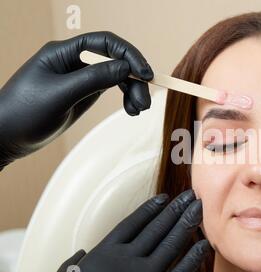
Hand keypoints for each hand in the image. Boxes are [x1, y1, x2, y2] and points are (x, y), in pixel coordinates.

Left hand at [0, 31, 152, 168]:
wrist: (6, 138)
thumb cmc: (23, 113)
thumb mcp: (61, 95)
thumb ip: (94, 79)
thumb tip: (126, 67)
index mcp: (64, 52)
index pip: (105, 43)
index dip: (128, 55)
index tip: (144, 74)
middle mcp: (75, 61)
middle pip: (116, 60)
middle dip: (134, 79)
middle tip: (144, 102)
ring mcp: (81, 78)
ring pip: (117, 76)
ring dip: (133, 90)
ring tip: (138, 109)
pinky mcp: (84, 93)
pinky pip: (111, 89)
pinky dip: (125, 97)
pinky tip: (130, 110)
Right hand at [43, 189, 210, 271]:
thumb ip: (72, 264)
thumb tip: (80, 254)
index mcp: (105, 252)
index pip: (133, 223)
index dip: (150, 208)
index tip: (163, 198)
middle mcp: (127, 259)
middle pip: (157, 227)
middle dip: (175, 209)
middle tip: (190, 195)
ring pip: (170, 243)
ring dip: (186, 223)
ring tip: (198, 207)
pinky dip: (194, 257)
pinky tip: (205, 244)